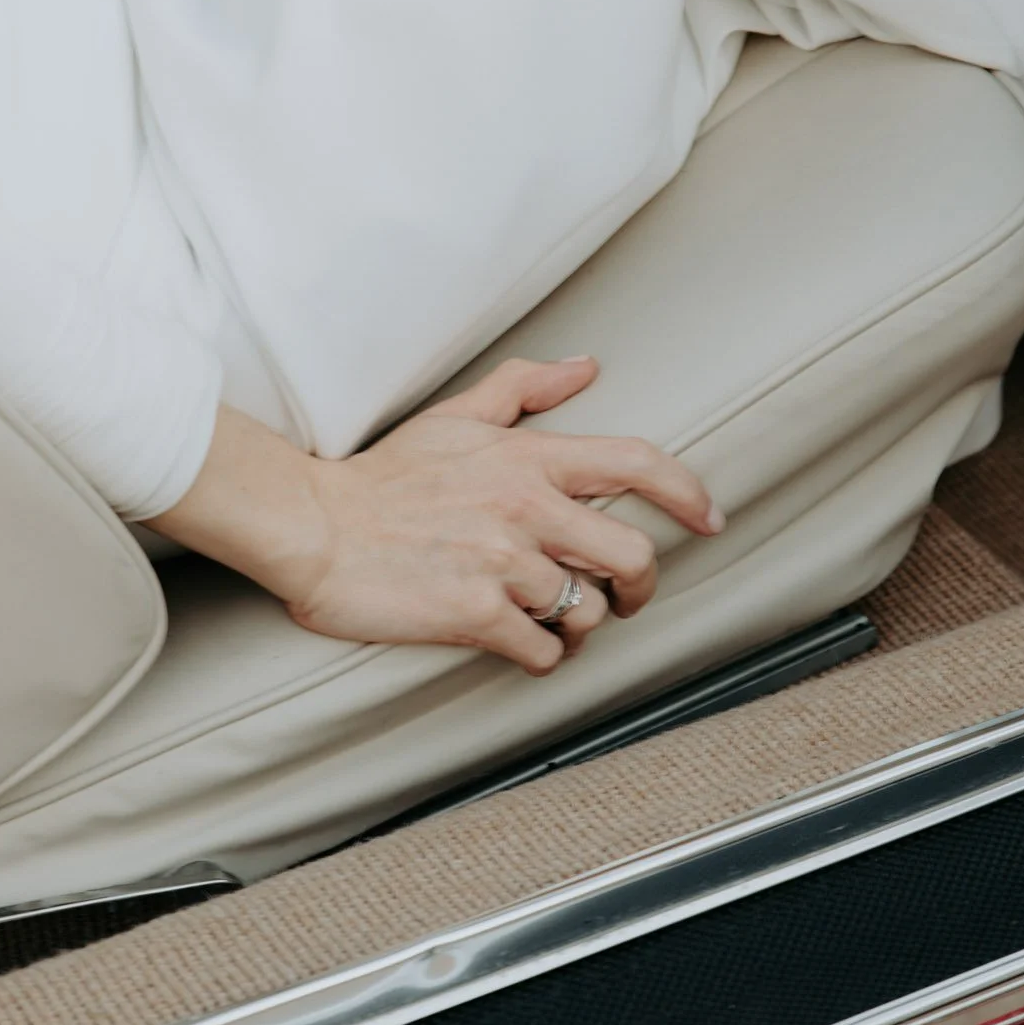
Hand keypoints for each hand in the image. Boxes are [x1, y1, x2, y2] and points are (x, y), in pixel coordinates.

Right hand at [151, 356, 722, 676]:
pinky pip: (542, 652)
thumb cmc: (380, 477)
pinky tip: (522, 647)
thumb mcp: (454, 418)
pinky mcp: (475, 614)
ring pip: (587, 612)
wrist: (312, 526)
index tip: (711, 518)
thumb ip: (523, 389)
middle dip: (642, 587)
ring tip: (551, 623)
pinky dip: (542, 658)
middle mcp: (526, 509)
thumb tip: (585, 366)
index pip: (637, 465)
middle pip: (632, 555)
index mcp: (528, 458)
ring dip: (577, 626)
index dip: (689, 494)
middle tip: (626, 599)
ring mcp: (502, 564)